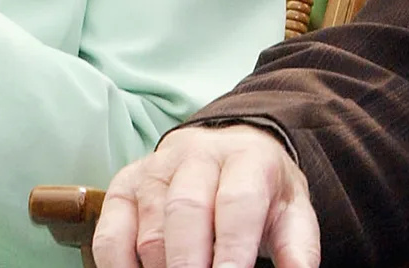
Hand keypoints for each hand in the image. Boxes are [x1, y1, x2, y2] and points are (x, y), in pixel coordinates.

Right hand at [94, 124, 319, 267]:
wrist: (228, 150)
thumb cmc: (261, 192)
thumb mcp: (292, 212)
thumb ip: (298, 247)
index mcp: (246, 158)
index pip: (237, 201)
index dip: (233, 247)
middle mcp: (197, 155)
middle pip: (186, 210)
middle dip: (190, 262)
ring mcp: (155, 168)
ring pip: (151, 229)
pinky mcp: (123, 186)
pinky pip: (110, 235)